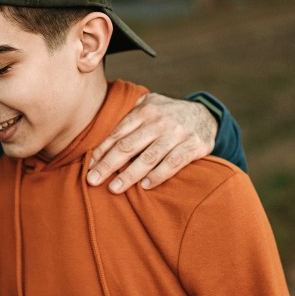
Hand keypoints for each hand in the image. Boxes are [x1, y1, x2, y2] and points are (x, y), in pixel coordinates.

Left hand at [87, 92, 217, 192]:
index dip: (101, 151)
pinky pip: (174, 162)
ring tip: (114, 188)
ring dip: (130, 174)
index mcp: (144, 111)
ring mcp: (177, 133)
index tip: (88, 166)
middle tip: (92, 180)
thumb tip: (96, 130)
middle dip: (108, 164)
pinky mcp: (194, 145)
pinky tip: (146, 186)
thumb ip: (128, 116)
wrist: (206, 115)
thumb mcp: (149, 106)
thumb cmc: (168, 115)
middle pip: (128, 146)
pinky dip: (159, 175)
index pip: (117, 133)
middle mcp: (159, 121)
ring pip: (149, 156)